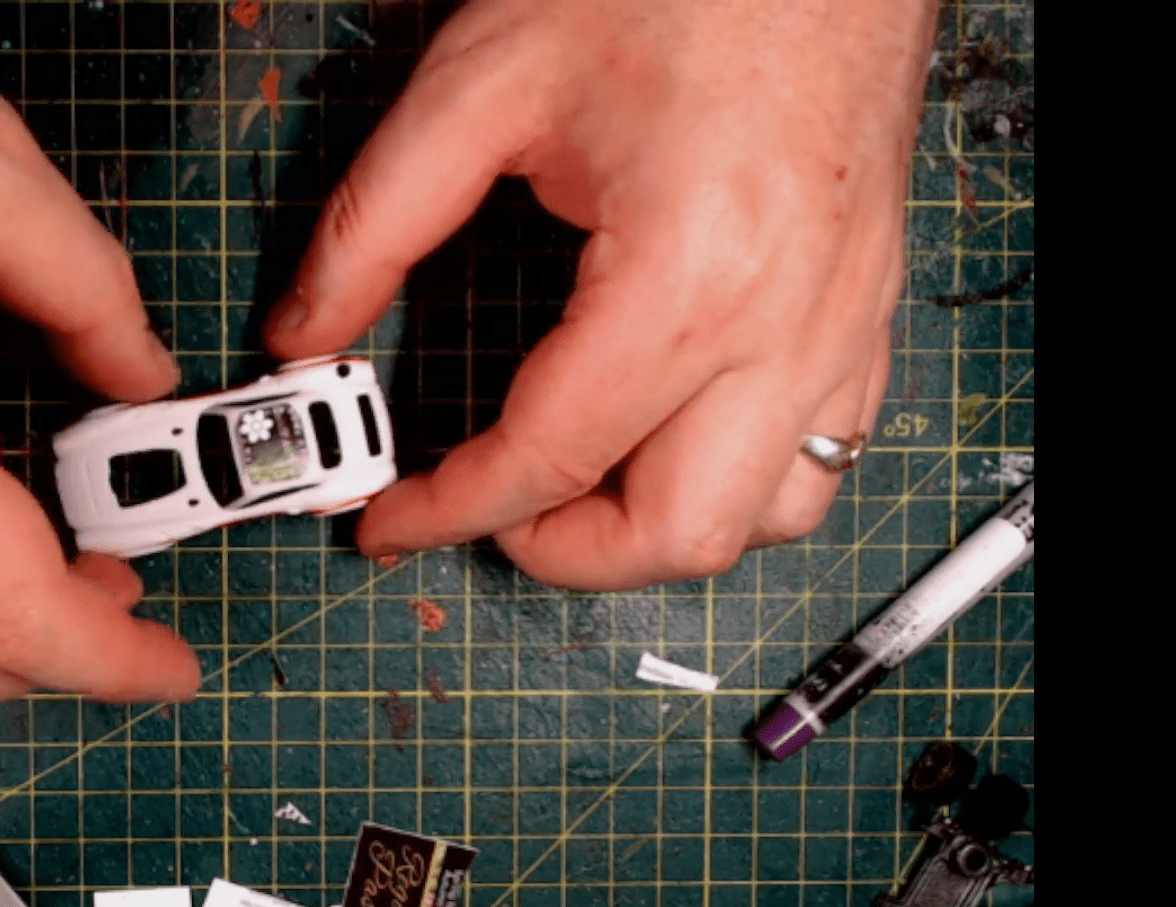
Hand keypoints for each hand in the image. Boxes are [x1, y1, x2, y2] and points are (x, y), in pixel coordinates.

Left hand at [266, 0, 933, 588]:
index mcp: (685, 277)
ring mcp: (844, 326)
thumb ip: (374, 222)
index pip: (550, 457)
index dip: (448, 510)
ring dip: (657, 529)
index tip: (387, 521)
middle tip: (486, 512)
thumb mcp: (483, 83)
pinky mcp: (869, 309)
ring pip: (766, 519)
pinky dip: (738, 479)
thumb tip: (306, 328)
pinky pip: (823, 454)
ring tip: (573, 485)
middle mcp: (786, 326)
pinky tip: (669, 434)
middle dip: (561, 554)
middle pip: (678, 533)